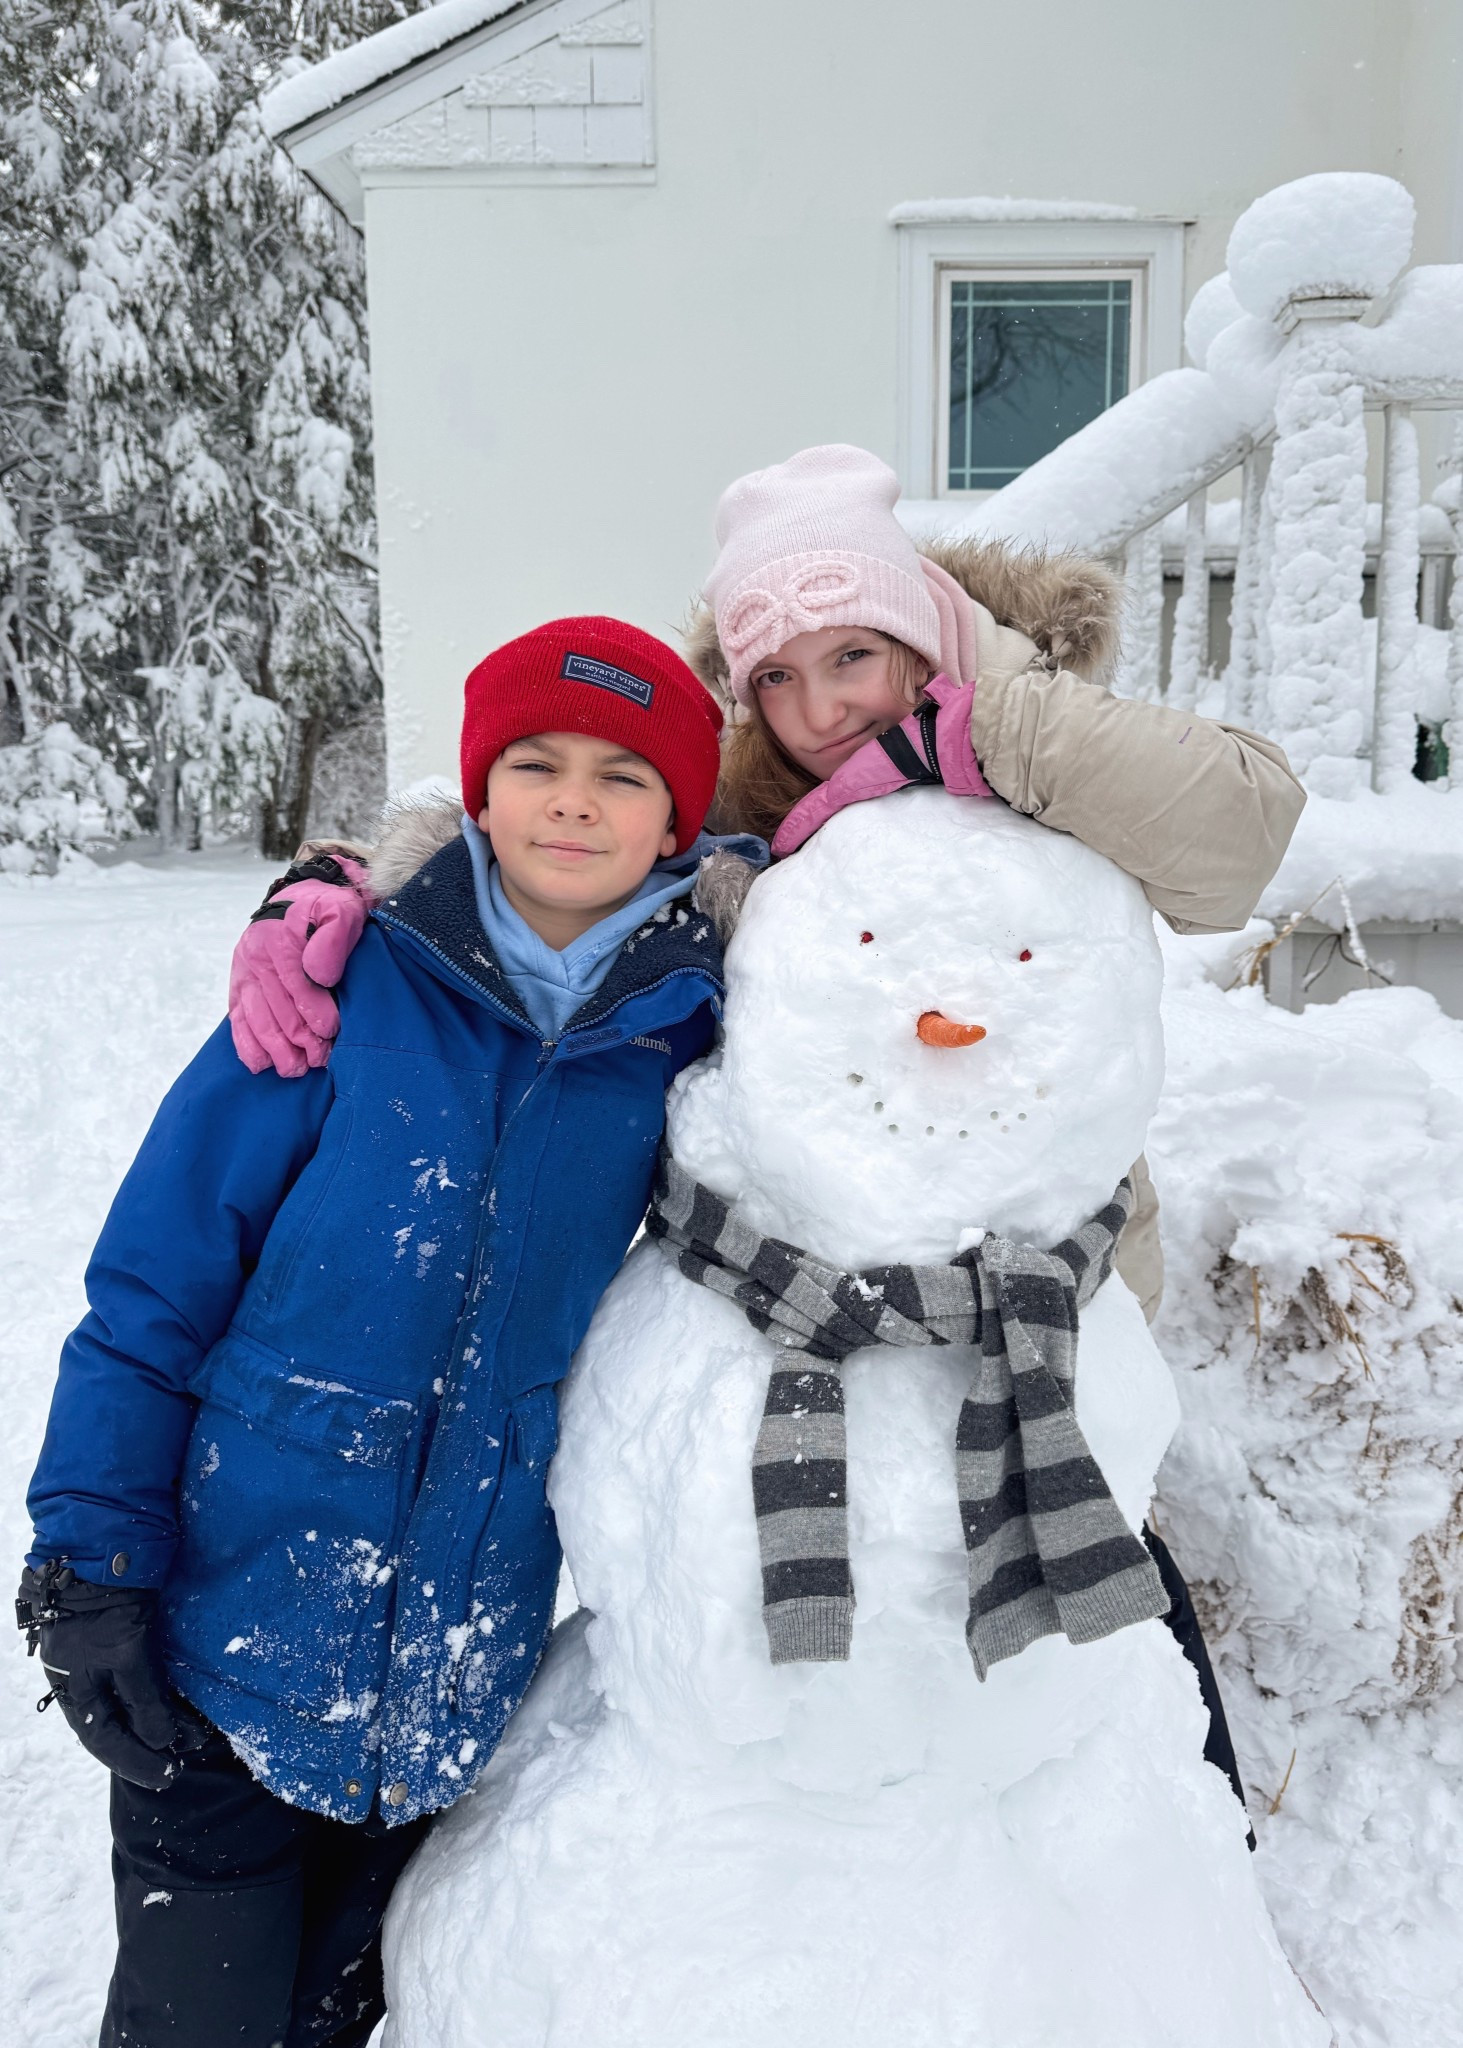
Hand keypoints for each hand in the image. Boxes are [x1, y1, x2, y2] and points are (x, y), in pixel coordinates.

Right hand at [17, 1563, 208, 1789]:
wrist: (106, 1545)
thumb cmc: (109, 1602)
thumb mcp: (127, 1653)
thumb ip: (142, 1698)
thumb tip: (161, 1741)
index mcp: (73, 1686)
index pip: (102, 1738)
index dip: (133, 1761)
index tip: (165, 1776)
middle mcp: (84, 1676)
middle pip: (115, 1724)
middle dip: (147, 1747)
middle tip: (178, 1766)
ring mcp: (102, 1657)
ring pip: (129, 1703)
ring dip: (158, 1723)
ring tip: (191, 1738)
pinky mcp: (123, 1636)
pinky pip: (141, 1680)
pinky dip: (159, 1698)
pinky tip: (181, 1706)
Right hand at [229, 855, 371, 1077]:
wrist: (301, 900)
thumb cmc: (326, 909)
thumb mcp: (339, 909)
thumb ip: (334, 934)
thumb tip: (319, 974)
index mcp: (279, 939)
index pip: (298, 985)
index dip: (316, 1012)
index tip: (332, 1032)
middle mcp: (255, 957)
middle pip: (277, 1009)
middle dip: (300, 1040)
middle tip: (320, 1059)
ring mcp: (244, 973)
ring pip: (256, 1020)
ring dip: (276, 1049)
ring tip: (295, 1069)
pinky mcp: (238, 986)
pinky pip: (238, 1020)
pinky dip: (247, 1045)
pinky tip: (261, 1064)